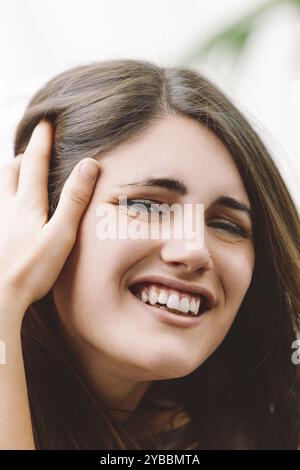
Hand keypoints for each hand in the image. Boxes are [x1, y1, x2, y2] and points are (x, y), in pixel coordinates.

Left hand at [0, 120, 98, 314]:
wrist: (0, 297)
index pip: (34, 162)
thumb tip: (89, 164)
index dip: (41, 140)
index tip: (46, 120)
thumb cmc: (32, 270)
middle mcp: (7, 207)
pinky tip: (12, 208)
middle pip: (11, 169)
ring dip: (11, 172)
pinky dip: (5, 194)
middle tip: (36, 149)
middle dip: (23, 155)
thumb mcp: (61, 234)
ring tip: (23, 172)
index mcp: (27, 204)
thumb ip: (74, 200)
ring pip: (1, 185)